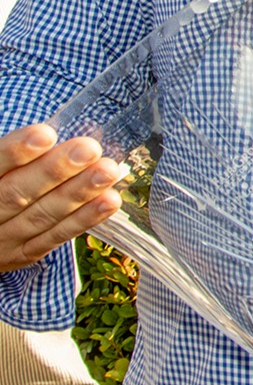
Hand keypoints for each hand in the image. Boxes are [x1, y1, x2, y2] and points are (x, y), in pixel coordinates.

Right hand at [0, 124, 120, 271]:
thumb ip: (15, 151)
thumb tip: (55, 130)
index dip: (16, 151)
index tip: (46, 134)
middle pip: (17, 193)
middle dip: (56, 170)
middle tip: (90, 149)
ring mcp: (2, 239)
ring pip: (41, 215)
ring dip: (79, 193)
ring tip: (108, 171)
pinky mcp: (23, 254)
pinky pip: (55, 236)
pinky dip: (84, 218)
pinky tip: (109, 200)